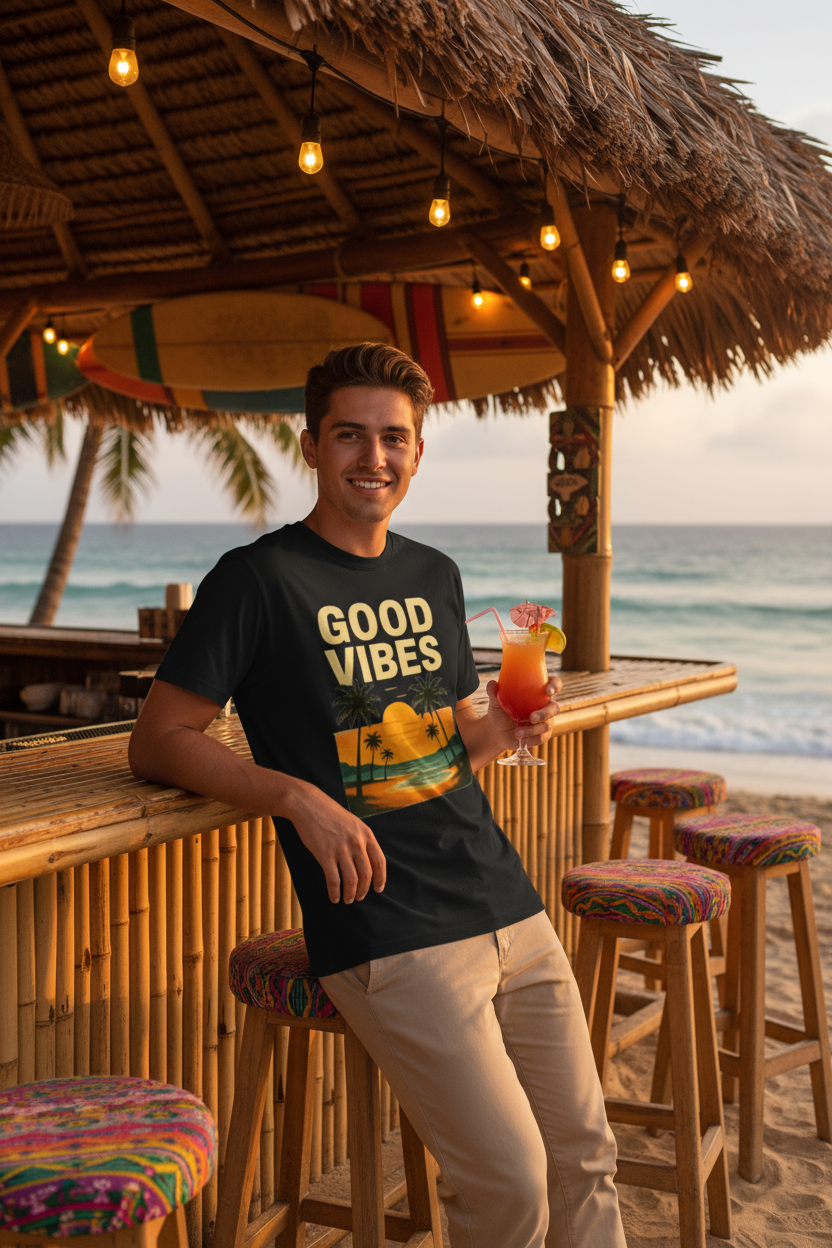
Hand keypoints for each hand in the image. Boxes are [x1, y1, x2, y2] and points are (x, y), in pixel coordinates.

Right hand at [284, 781, 385, 903]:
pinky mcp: (325, 855)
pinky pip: (333, 880)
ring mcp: (341, 849)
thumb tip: (366, 861)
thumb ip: (361, 839)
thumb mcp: (353, 823)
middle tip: (359, 897)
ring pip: (351, 880)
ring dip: (350, 894)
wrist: (308, 804)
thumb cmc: (329, 813)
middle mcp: (356, 843)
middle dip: (364, 890)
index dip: (380, 878)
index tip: (378, 888)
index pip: (379, 861)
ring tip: (347, 899)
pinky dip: (334, 892)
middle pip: (366, 874)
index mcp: (366, 834)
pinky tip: (334, 897)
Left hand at [486, 676, 561, 746]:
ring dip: (532, 730)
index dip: (554, 686)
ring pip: (547, 725)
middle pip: (554, 708)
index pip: (553, 684)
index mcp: (538, 692)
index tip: (547, 690)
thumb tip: (492, 683)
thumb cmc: (500, 711)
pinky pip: (542, 737)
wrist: (497, 731)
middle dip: (545, 713)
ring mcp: (546, 721)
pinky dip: (531, 738)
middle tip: (531, 717)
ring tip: (517, 733)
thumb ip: (494, 692)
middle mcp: (545, 705)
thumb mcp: (495, 702)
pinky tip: (521, 739)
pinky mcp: (543, 734)